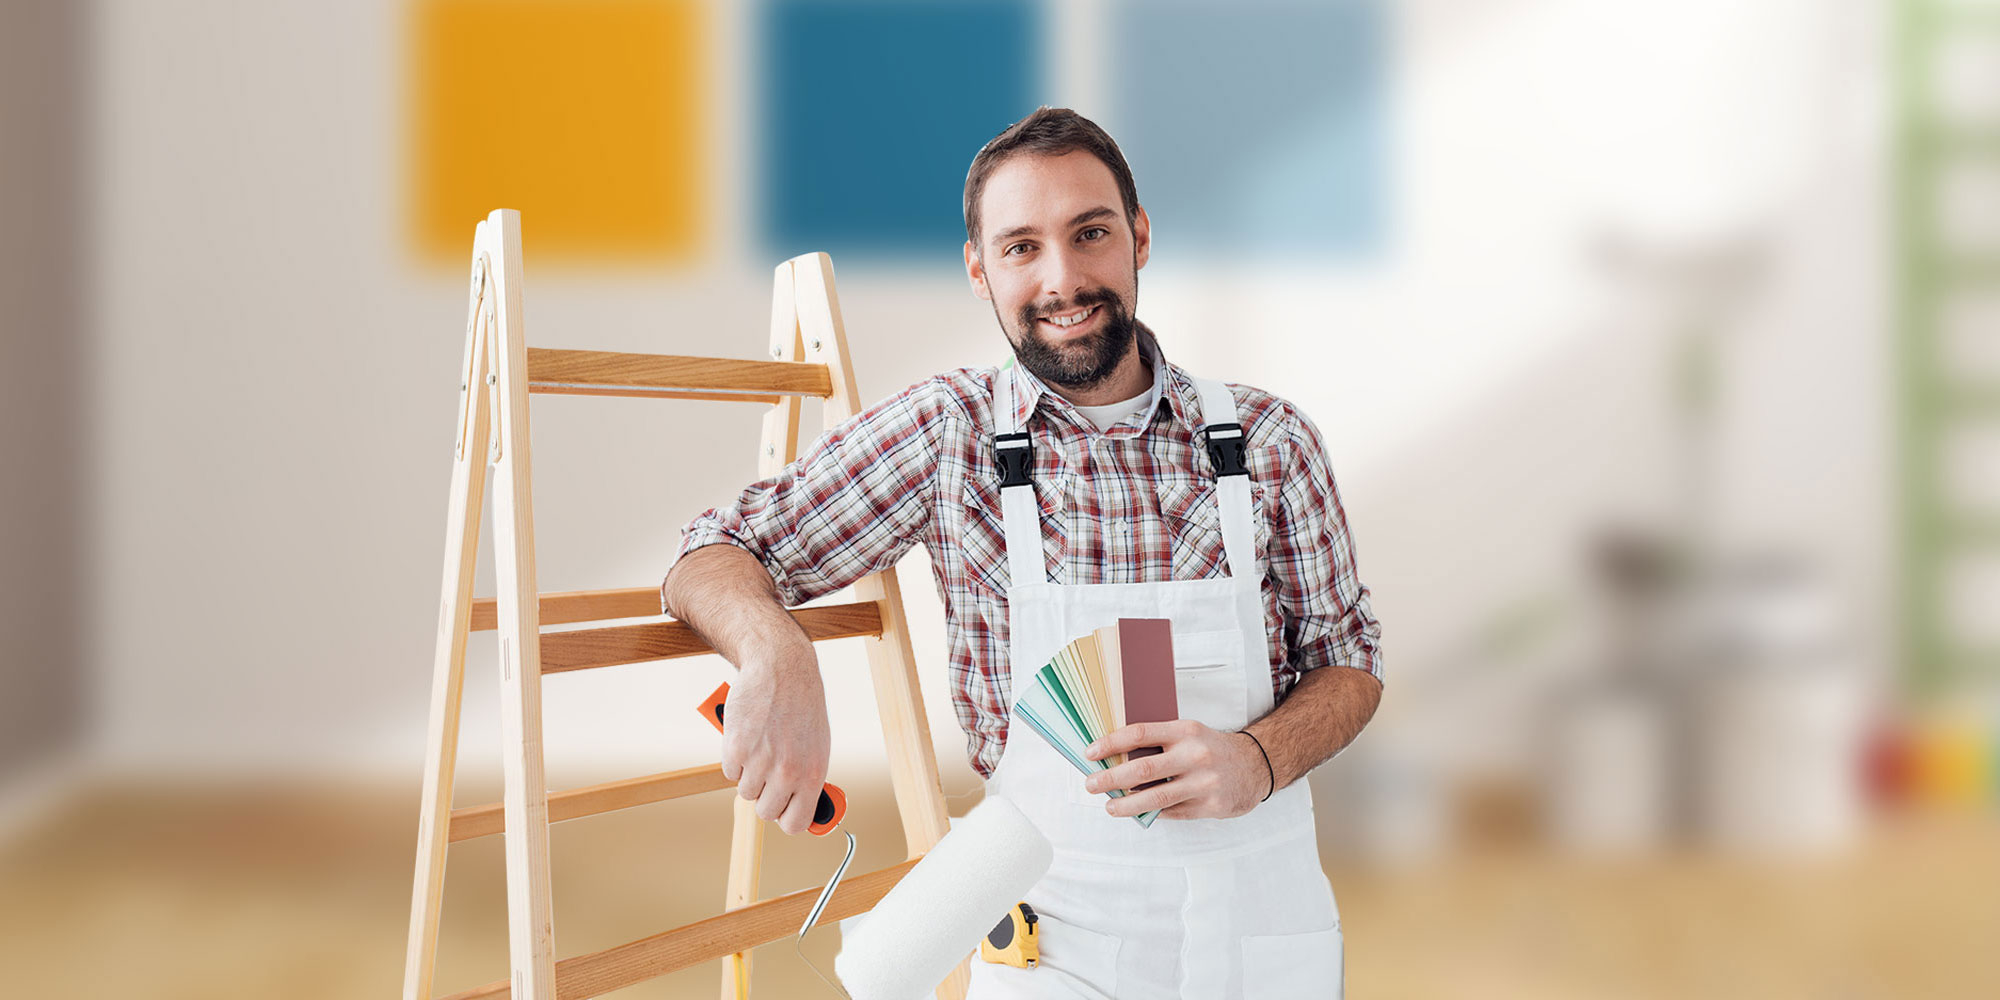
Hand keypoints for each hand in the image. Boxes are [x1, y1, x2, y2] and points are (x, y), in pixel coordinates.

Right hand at [718, 644, 830, 835]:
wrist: (781, 669)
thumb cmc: (802, 706)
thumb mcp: (817, 745)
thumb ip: (807, 778)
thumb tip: (798, 809)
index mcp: (812, 775)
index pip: (796, 824)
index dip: (786, 818)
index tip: (783, 810)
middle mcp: (787, 772)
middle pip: (765, 812)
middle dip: (765, 797)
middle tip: (768, 775)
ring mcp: (760, 762)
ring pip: (745, 792)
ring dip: (749, 775)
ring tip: (761, 748)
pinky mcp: (736, 748)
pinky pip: (729, 772)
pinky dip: (734, 759)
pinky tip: (748, 738)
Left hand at [1082, 720, 1268, 820]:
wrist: (1255, 766)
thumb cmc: (1211, 749)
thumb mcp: (1188, 734)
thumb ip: (1158, 743)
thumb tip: (1115, 757)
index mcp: (1185, 731)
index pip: (1140, 733)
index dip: (1111, 743)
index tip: (1090, 752)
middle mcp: (1195, 755)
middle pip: (1143, 768)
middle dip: (1111, 778)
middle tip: (1091, 784)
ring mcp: (1204, 782)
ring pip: (1155, 797)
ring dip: (1127, 804)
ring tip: (1110, 806)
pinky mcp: (1210, 805)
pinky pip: (1172, 812)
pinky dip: (1151, 813)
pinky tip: (1138, 812)